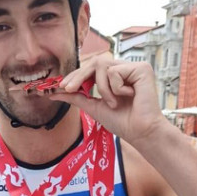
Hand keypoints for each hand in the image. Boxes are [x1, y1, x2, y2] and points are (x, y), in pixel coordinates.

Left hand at [50, 54, 168, 145]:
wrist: (140, 132)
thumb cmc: (122, 122)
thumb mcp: (93, 107)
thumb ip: (76, 97)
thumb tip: (54, 93)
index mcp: (115, 76)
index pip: (92, 68)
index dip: (76, 74)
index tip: (61, 86)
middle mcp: (124, 69)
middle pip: (94, 62)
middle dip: (78, 75)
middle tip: (68, 88)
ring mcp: (133, 68)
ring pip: (102, 66)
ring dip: (102, 88)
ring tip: (113, 103)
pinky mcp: (142, 69)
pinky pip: (115, 71)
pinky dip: (115, 88)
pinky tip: (129, 97)